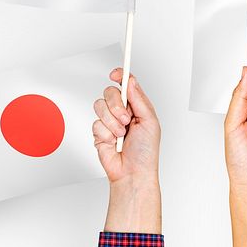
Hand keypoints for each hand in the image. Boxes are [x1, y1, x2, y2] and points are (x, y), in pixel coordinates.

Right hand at [92, 68, 160, 185]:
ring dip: (112, 121)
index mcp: (137, 107)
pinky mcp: (99, 132)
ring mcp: (109, 121)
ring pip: (100, 106)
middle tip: (126, 119)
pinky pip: (96, 123)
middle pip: (110, 92)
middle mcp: (122, 112)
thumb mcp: (149, 121)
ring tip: (121, 134)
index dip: (120, 76)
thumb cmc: (146, 151)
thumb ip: (139, 99)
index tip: (116, 74)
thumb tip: (130, 81)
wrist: (133, 172)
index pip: (126, 85)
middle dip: (117, 105)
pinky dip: (106, 133)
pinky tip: (114, 142)